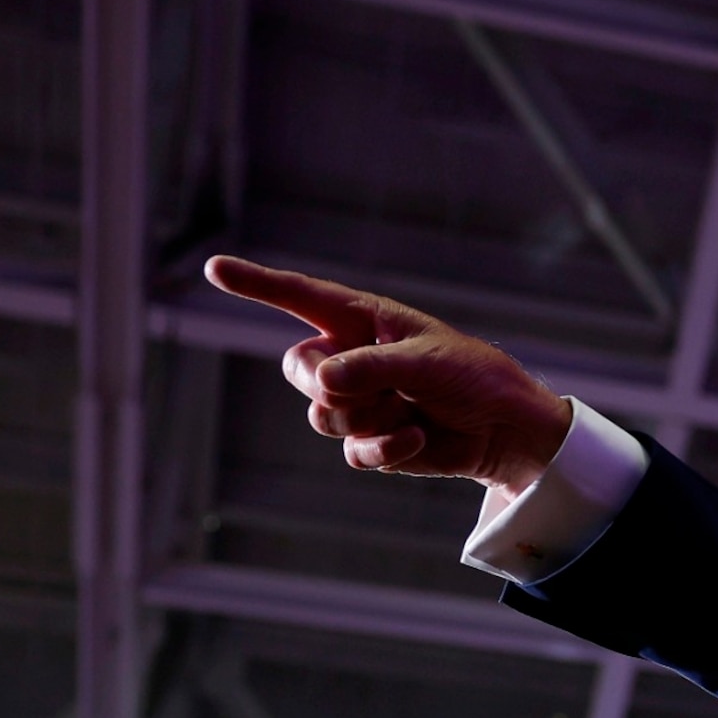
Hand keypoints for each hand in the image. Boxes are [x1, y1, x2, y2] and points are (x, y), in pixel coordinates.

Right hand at [204, 255, 572, 493]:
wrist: (503, 428)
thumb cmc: (472, 376)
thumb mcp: (425, 361)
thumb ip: (371, 366)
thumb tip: (321, 382)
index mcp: (361, 320)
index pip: (298, 297)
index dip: (256, 283)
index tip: (214, 268)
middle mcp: (349, 357)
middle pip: (297, 368)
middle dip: (330, 384)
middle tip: (376, 387)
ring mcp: (357, 401)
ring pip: (321, 415)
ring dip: (365, 416)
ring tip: (407, 409)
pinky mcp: (370, 440)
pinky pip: (350, 450)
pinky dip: (383, 448)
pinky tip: (415, 437)